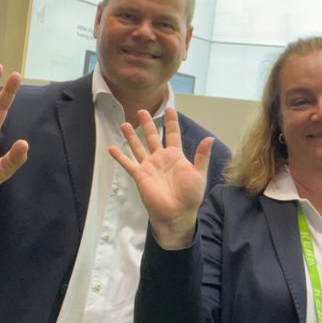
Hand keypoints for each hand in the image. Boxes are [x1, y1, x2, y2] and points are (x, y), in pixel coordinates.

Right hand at [109, 107, 213, 249]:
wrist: (177, 214)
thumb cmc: (190, 195)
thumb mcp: (199, 174)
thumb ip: (202, 156)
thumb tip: (210, 138)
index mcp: (176, 156)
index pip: (173, 134)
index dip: (171, 122)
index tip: (170, 108)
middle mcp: (161, 158)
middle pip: (153, 136)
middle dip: (148, 124)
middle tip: (142, 110)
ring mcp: (149, 166)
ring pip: (138, 147)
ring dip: (131, 136)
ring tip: (124, 123)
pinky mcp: (140, 176)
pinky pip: (128, 164)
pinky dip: (119, 156)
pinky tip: (111, 148)